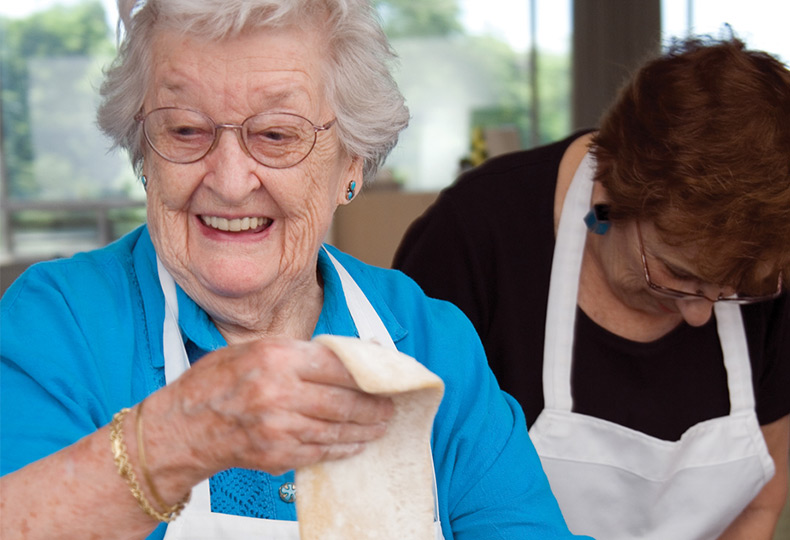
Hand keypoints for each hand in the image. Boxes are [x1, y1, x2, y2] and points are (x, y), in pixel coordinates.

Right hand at [143, 338, 394, 488]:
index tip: (384, 378)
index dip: (367, 374)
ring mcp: (278, 427)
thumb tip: (341, 356)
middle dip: (374, 406)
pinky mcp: (276, 455)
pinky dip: (342, 448)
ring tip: (380, 425)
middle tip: (390, 406)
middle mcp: (279, 392)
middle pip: (344, 401)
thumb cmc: (212, 384)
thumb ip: (296, 352)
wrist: (179, 428)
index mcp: (276, 357)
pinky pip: (320, 451)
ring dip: (365, 429)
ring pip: (336, 429)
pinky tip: (355, 443)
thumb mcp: (251, 349)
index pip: (338, 365)